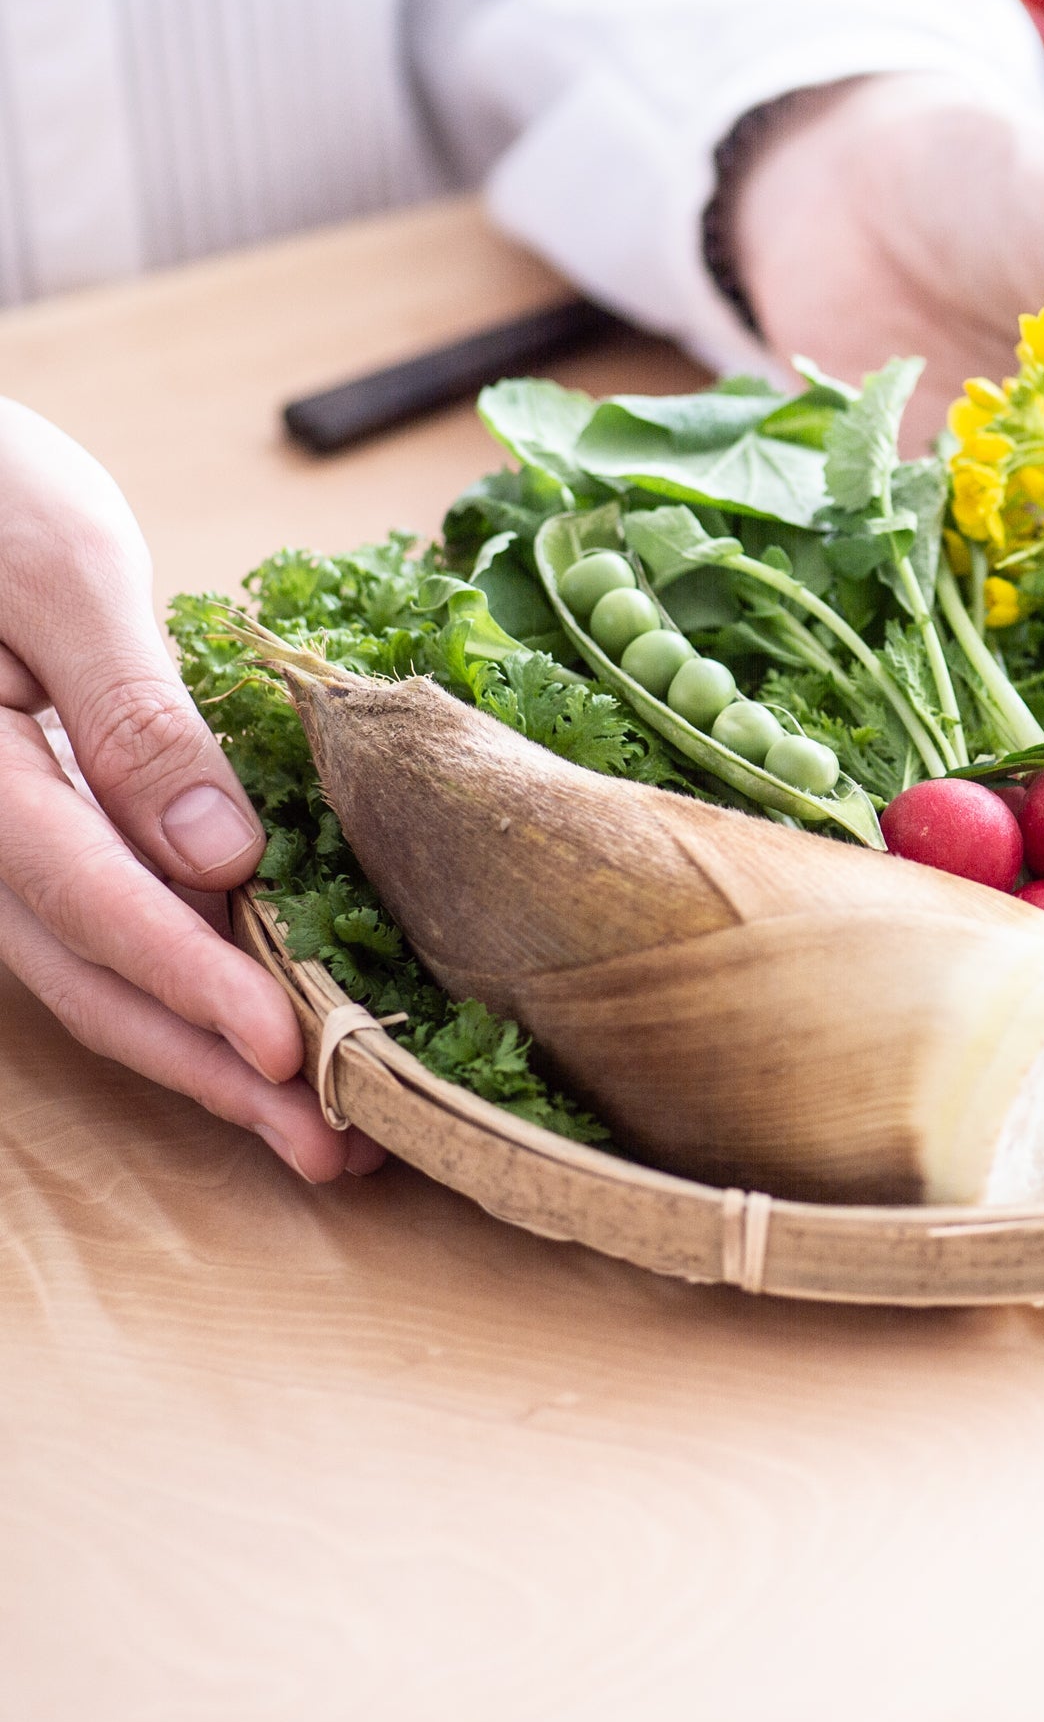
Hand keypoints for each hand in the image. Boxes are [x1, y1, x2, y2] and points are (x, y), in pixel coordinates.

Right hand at [0, 401, 380, 1180]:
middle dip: (213, 1072)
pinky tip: (264, 1031)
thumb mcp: (64, 570)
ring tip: (319, 1129)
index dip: (192, 984)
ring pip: (96, 976)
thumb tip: (217, 854)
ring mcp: (2, 841)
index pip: (90, 901)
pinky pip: (105, 931)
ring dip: (205, 1058)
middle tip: (333, 1151)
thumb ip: (134, 715)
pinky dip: (187, 989)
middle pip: (94, 977)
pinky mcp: (40, 831)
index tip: (285, 1053)